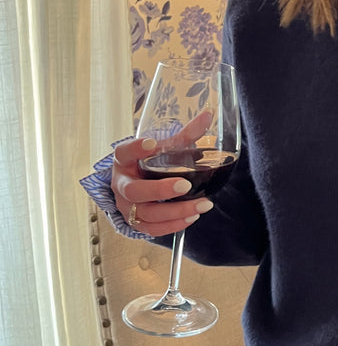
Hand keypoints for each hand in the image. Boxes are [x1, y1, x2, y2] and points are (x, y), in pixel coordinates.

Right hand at [111, 112, 214, 236]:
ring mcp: (127, 206)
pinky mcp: (135, 222)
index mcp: (124, 160)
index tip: (152, 143)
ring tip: (202, 204)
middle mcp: (121, 184)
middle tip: (184, 185)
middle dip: (160, 190)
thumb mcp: (162, 147)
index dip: (135, 149)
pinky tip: (192, 216)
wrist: (137, 181)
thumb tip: (207, 116)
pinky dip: (173, 225)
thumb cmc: (149, 162)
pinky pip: (152, 229)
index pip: (124, 152)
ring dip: (176, 211)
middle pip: (135, 191)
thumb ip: (184, 135)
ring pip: (146, 214)